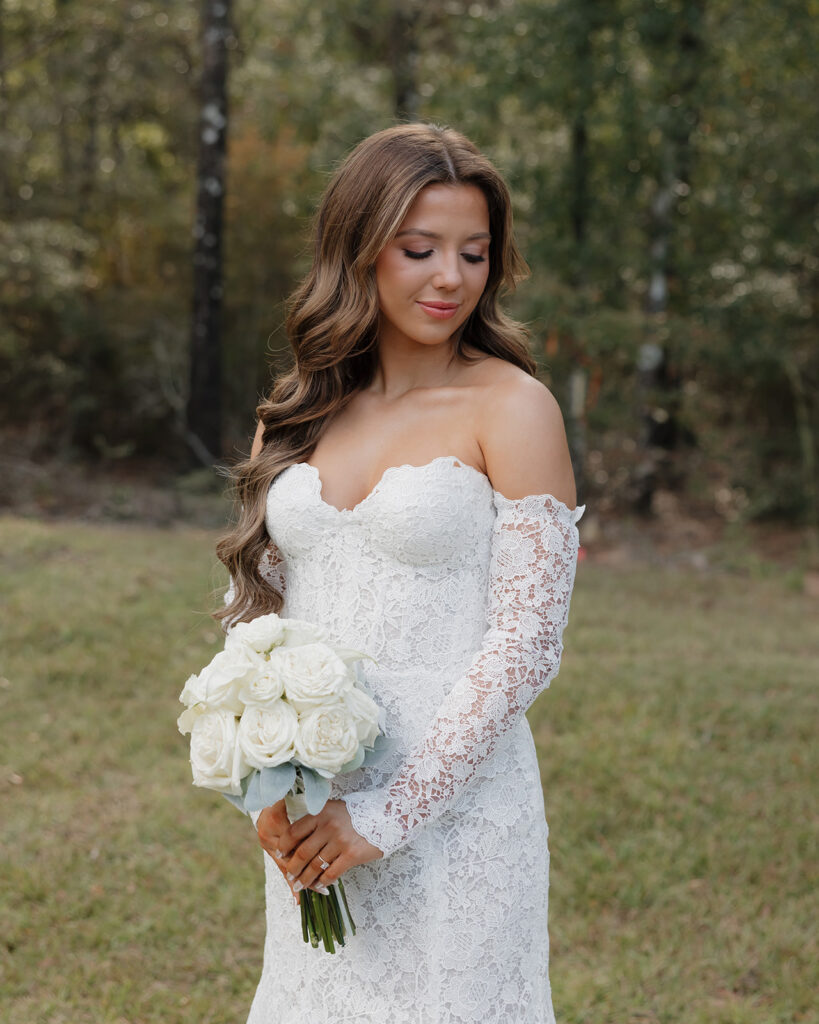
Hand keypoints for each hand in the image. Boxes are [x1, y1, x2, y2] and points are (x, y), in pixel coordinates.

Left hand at [259, 798, 382, 896]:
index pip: (294, 832)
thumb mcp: (335, 809)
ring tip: (300, 885)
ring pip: (315, 866)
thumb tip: (297, 842)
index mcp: (321, 812)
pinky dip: (323, 882)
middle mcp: (328, 825)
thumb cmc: (359, 812)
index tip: (281, 856)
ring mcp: (340, 840)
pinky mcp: (352, 854)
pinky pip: (331, 873)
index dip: (284, 847)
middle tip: (290, 876)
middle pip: (302, 853)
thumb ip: (318, 821)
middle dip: (292, 869)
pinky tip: (320, 886)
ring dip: (305, 879)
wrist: (388, 814)